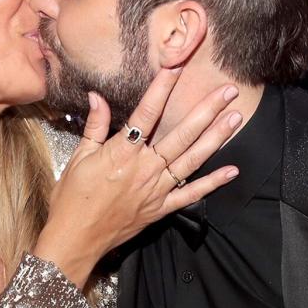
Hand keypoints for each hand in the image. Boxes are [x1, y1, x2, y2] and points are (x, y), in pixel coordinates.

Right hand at [33, 68, 241, 287]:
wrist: (74, 240)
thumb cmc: (72, 200)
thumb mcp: (79, 159)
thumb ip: (94, 127)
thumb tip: (98, 96)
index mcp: (122, 153)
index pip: (147, 114)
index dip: (162, 89)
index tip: (177, 67)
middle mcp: (145, 169)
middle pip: (181, 135)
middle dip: (206, 110)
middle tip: (228, 91)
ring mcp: (156, 190)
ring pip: (192, 160)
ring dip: (216, 138)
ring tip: (235, 118)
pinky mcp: (160, 208)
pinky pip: (191, 195)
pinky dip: (212, 184)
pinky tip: (232, 170)